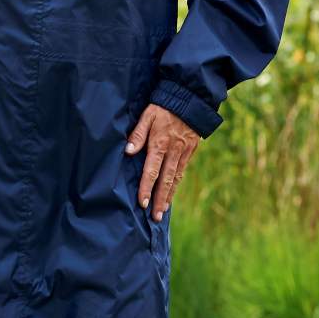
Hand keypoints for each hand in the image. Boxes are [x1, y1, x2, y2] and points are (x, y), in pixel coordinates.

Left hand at [125, 103, 199, 220]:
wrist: (190, 99)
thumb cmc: (164, 107)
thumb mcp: (148, 115)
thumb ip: (138, 133)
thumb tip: (128, 151)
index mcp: (160, 144)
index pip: (152, 171)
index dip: (146, 188)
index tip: (142, 203)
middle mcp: (173, 151)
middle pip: (166, 180)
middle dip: (160, 200)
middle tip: (156, 218)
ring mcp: (183, 153)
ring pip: (176, 178)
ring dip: (169, 196)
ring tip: (163, 211)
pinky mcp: (190, 151)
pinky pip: (182, 171)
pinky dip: (176, 184)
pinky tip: (171, 193)